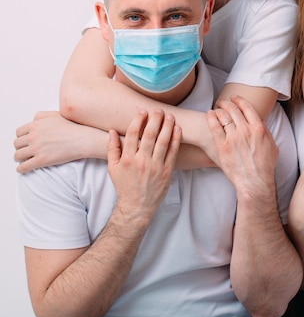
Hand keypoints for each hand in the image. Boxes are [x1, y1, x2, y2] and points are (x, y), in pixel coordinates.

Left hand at [14, 111, 104, 172]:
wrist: (82, 139)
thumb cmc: (72, 127)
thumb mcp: (55, 114)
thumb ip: (41, 115)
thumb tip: (32, 120)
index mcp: (35, 125)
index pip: (19, 133)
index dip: (21, 137)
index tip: (24, 141)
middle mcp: (33, 136)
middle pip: (17, 144)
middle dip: (20, 147)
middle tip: (25, 150)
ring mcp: (36, 148)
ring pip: (18, 156)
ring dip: (19, 158)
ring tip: (24, 159)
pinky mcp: (41, 160)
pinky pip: (23, 167)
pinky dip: (21, 169)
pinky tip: (23, 169)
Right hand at [108, 109, 180, 223]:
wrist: (137, 206)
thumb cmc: (125, 186)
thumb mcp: (112, 168)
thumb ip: (112, 148)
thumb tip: (112, 130)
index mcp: (127, 159)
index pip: (132, 134)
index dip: (138, 120)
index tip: (143, 111)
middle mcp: (142, 162)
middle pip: (149, 135)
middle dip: (155, 119)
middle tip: (158, 110)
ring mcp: (156, 166)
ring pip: (163, 142)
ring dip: (167, 126)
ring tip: (170, 116)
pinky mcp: (167, 172)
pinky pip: (173, 152)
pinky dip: (176, 140)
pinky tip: (178, 129)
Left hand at [205, 95, 277, 192]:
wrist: (254, 182)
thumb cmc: (265, 166)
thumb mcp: (272, 146)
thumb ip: (266, 131)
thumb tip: (261, 121)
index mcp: (258, 129)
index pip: (247, 107)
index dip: (239, 100)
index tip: (234, 97)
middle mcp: (245, 131)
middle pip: (233, 109)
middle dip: (226, 102)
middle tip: (222, 101)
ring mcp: (233, 138)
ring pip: (223, 116)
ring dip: (219, 109)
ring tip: (216, 108)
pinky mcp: (223, 146)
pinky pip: (214, 127)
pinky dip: (211, 118)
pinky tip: (210, 114)